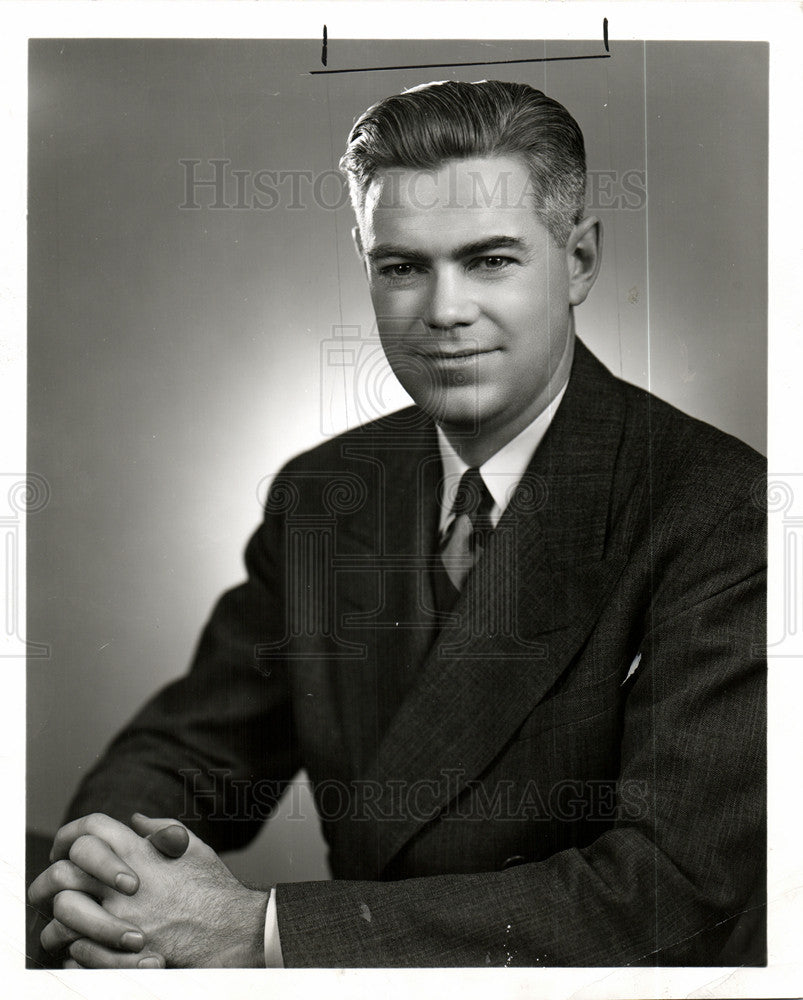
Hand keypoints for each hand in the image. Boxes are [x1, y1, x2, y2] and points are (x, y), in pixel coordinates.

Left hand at [29, 813, 267, 967]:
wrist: (231, 931)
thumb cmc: (214, 888)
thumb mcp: (191, 848)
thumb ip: (160, 829)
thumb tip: (134, 819)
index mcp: (140, 852)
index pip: (90, 829)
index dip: (70, 834)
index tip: (63, 848)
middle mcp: (124, 883)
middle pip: (64, 870)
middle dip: (51, 879)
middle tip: (51, 888)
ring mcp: (120, 918)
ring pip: (63, 912)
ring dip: (58, 918)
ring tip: (63, 922)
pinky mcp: (120, 953)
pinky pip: (75, 949)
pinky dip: (70, 949)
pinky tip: (77, 947)